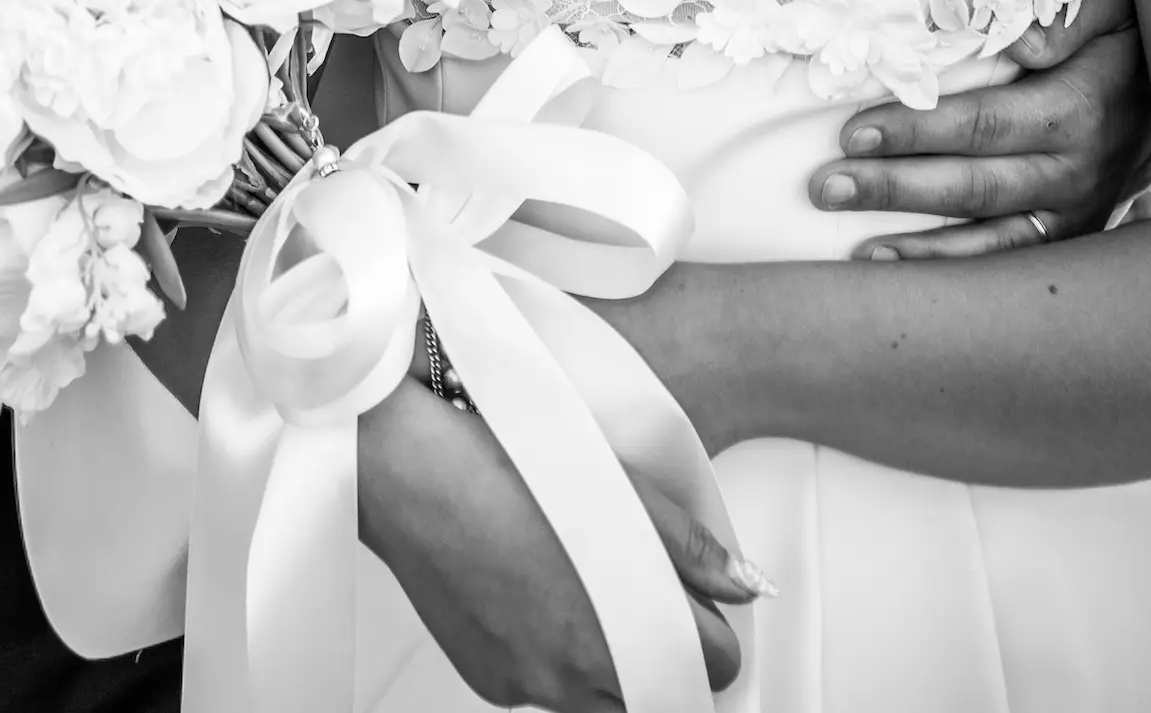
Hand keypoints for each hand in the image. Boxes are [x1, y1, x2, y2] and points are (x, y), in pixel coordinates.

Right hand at [358, 381, 762, 703]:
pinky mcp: (487, 679)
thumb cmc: (498, 461)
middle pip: (656, 693)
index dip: (711, 627)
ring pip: (599, 697)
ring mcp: (525, 684)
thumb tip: (747, 583)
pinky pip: (544, 687)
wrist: (403, 467)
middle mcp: (571, 675)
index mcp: (618, 628)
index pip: (711, 664)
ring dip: (609, 660)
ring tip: (585, 586)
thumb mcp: (617, 488)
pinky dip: (555, 654)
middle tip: (647, 596)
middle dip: (666, 653)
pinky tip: (535, 593)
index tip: (697, 602)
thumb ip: (689, 548)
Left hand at [812, 0, 1150, 258]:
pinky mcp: (1068, 238)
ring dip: (915, 243)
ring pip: (987, 238)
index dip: (920, 130)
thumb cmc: (1122, 35)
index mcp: (1079, 108)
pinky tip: (889, 266)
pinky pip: (1005, 263)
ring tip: (848, 243)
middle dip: (895, 187)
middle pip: (974, 185)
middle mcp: (1075, 171)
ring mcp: (1073, 212)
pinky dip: (948, 269)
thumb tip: (1024, 42)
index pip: (986, 123)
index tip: (855, 129)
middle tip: (826, 185)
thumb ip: (1067, 8)